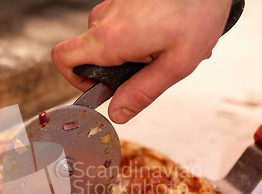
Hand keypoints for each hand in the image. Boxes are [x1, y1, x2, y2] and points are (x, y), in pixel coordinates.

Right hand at [51, 0, 230, 123]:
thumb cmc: (198, 10)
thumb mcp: (175, 65)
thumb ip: (142, 93)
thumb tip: (118, 113)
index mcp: (108, 39)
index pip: (63, 59)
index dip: (74, 80)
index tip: (99, 88)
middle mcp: (103, 19)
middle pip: (89, 54)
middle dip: (117, 69)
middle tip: (151, 67)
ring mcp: (112, 6)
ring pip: (108, 41)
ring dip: (132, 51)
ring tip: (164, 48)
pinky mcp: (123, 0)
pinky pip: (121, 25)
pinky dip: (139, 35)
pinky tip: (166, 33)